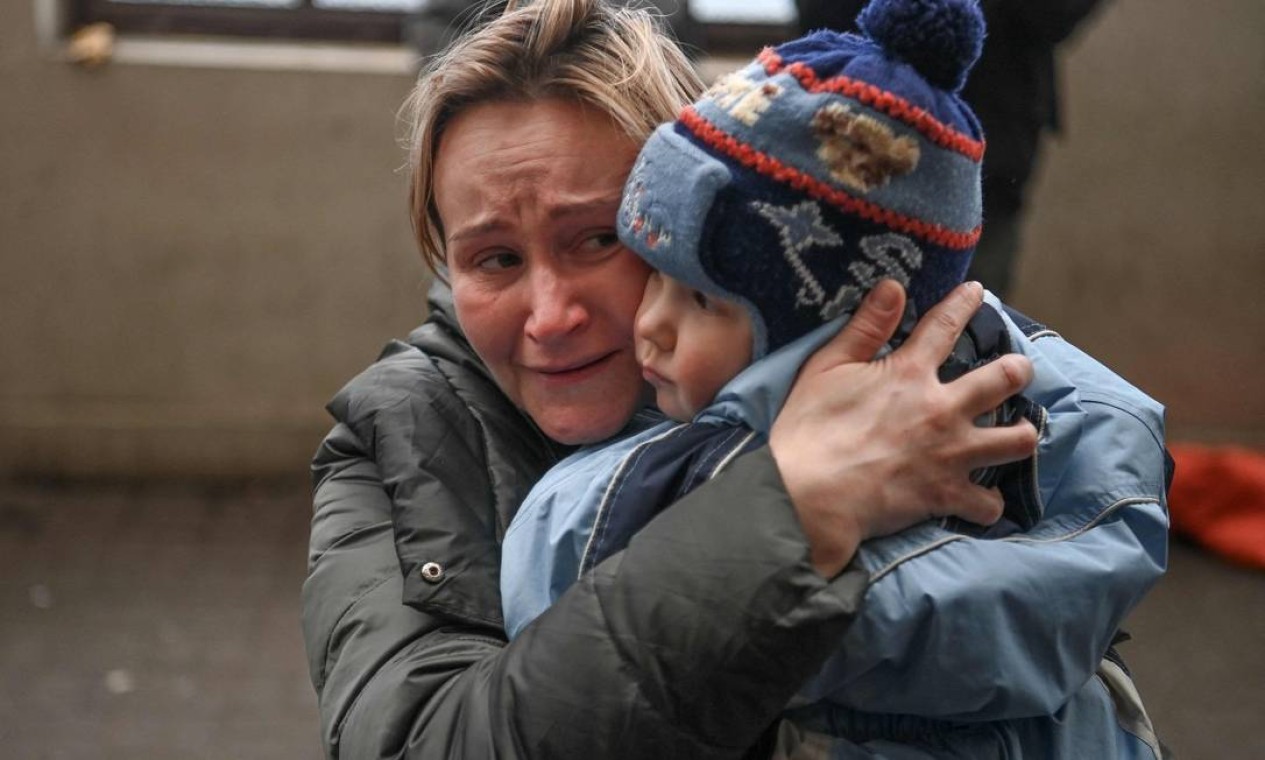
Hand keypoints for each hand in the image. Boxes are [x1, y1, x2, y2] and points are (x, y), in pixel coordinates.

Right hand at [769, 280, 1037, 576]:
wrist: (806, 493)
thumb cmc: (809, 428)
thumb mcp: (826, 366)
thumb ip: (865, 327)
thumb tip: (893, 286)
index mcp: (910, 372)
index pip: (946, 325)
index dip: (964, 303)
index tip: (977, 292)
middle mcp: (942, 409)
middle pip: (1005, 379)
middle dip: (1018, 370)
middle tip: (1017, 370)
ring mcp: (950, 454)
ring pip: (1017, 440)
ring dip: (1021, 435)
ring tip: (1018, 434)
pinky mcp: (946, 495)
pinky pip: (988, 504)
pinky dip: (986, 502)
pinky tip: (981, 498)